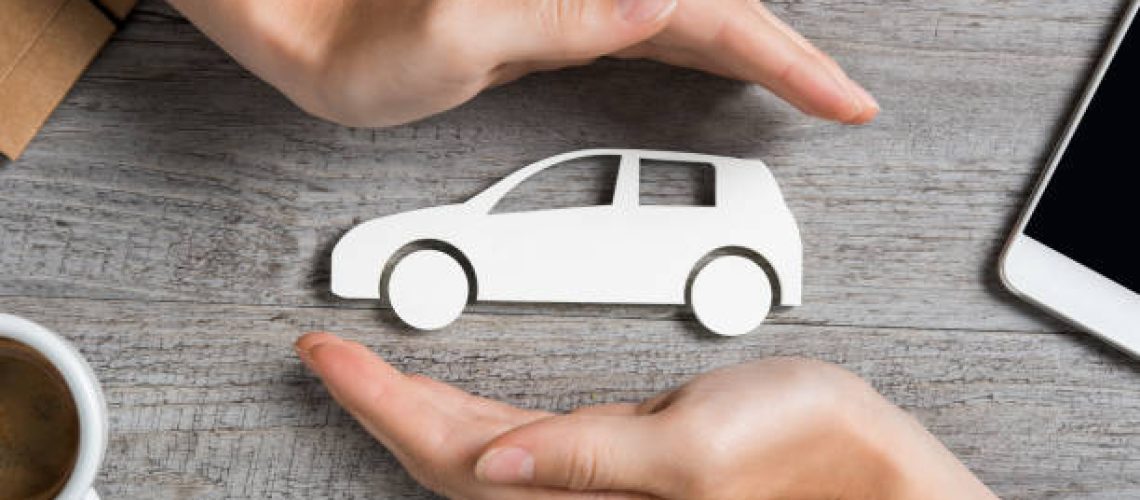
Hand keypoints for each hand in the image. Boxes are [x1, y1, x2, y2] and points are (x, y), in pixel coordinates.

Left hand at [168, 0, 878, 126]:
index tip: (837, 94)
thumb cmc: (358, 36)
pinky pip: (648, 31)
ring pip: (686, 17)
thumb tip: (657, 3)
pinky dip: (696, 49)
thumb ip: (554, 18)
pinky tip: (715, 62)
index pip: (705, 11)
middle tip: (839, 97)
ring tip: (801, 84)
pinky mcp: (555, 17)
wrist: (308, 25)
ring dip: (748, 50)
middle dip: (783, 52)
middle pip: (712, 7)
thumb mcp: (454, 37)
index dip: (781, 55)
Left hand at [295, 332, 995, 499]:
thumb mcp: (694, 452)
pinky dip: (465, 414)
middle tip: (329, 355)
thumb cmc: (800, 456)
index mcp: (581, 498)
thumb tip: (491, 462)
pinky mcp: (612, 454)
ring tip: (365, 371)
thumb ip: (590, 457)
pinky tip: (449, 403)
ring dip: (411, 409)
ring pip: (472, 447)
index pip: (447, 454)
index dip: (380, 404)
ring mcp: (589, 476)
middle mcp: (574, 495)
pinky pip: (513, 438)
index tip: (329, 358)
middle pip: (444, 454)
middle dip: (380, 404)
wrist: (859, 460)